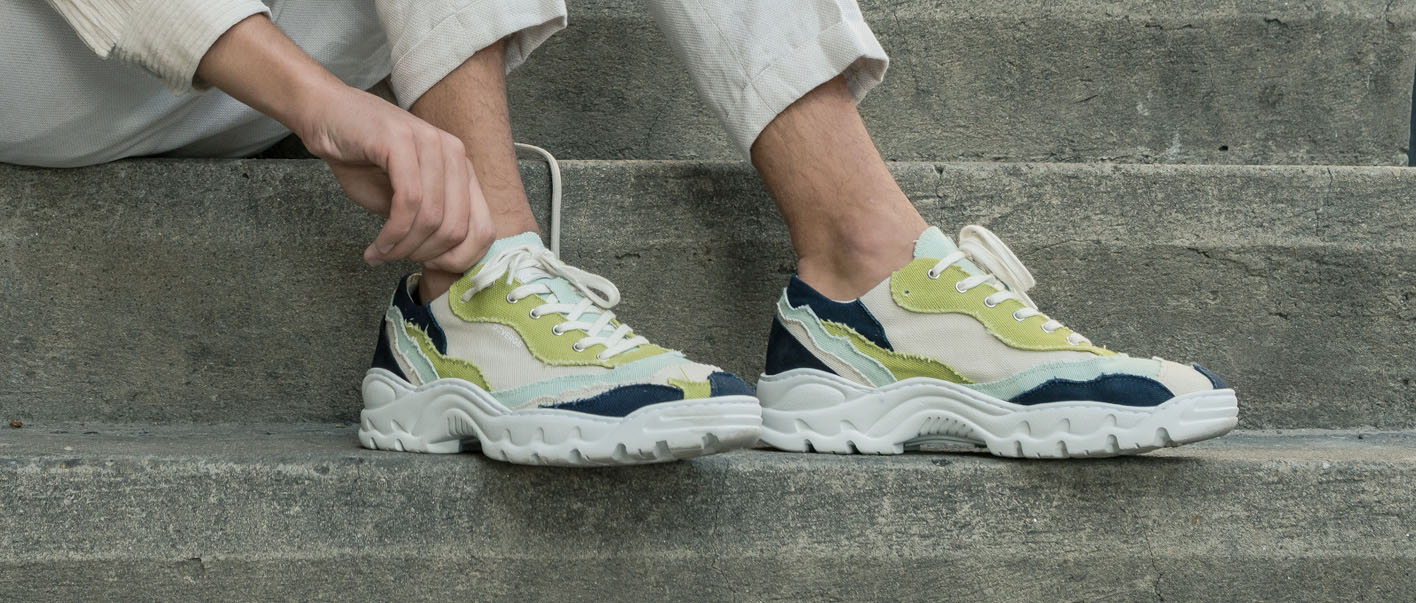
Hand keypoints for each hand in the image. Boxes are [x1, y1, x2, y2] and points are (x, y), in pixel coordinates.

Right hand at [197, 15, 493, 272]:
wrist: (325, 116)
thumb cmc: (363, 159)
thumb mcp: (404, 198)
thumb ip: (428, 222)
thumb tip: (443, 260)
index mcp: (462, 168)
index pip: (483, 229)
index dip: (458, 259)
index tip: (427, 267)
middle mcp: (454, 153)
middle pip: (457, 228)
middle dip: (425, 255)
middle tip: (397, 259)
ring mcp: (429, 143)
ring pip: (432, 217)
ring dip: (404, 247)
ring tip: (381, 253)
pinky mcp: (400, 141)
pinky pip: (408, 200)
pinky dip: (392, 232)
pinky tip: (377, 245)